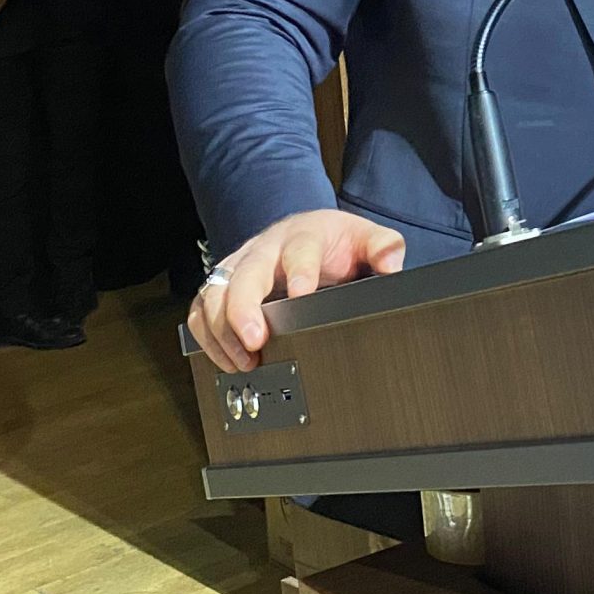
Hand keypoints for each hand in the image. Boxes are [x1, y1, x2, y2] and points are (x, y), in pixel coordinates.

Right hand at [189, 209, 405, 372]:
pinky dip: (207, 337)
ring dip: (223, 330)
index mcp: (301, 236)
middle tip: (256, 340)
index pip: (299, 250)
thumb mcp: (363, 238)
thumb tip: (391, 264)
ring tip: (244, 361)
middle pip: (244, 274)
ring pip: (215, 293)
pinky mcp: (221, 287)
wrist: (304, 232)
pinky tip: (228, 360)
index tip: (302, 294)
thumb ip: (382, 248)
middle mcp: (264, 250)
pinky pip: (202, 310)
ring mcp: (238, 267)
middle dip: (244, 309)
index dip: (299, 272)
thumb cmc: (332, 241)